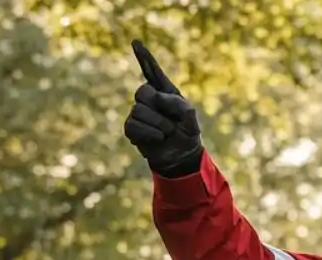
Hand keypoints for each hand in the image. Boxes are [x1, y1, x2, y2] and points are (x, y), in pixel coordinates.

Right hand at [125, 40, 204, 177]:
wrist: (181, 156)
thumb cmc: (187, 133)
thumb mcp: (189, 115)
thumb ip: (175, 102)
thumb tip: (154, 97)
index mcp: (164, 91)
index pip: (151, 70)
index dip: (143, 56)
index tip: (135, 42)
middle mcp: (150, 99)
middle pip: (142, 92)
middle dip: (158, 107)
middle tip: (170, 122)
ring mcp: (138, 113)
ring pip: (138, 110)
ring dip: (157, 124)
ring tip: (167, 132)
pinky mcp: (132, 128)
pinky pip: (132, 126)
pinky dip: (148, 133)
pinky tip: (157, 138)